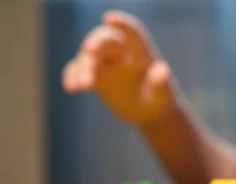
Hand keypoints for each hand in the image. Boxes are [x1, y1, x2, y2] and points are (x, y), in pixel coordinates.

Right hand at [62, 10, 175, 126]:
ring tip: (83, 85)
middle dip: (96, 43)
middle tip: (90, 51)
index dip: (122, 24)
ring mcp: (105, 62)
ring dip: (83, 68)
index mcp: (141, 50)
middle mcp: (121, 51)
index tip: (109, 18)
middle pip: (105, 40)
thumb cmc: (159, 98)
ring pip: (89, 57)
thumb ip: (161, 81)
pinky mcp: (94, 74)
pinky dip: (73, 76)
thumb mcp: (162, 93)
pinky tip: (71, 88)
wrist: (148, 112)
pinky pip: (79, 71)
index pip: (131, 32)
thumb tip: (162, 70)